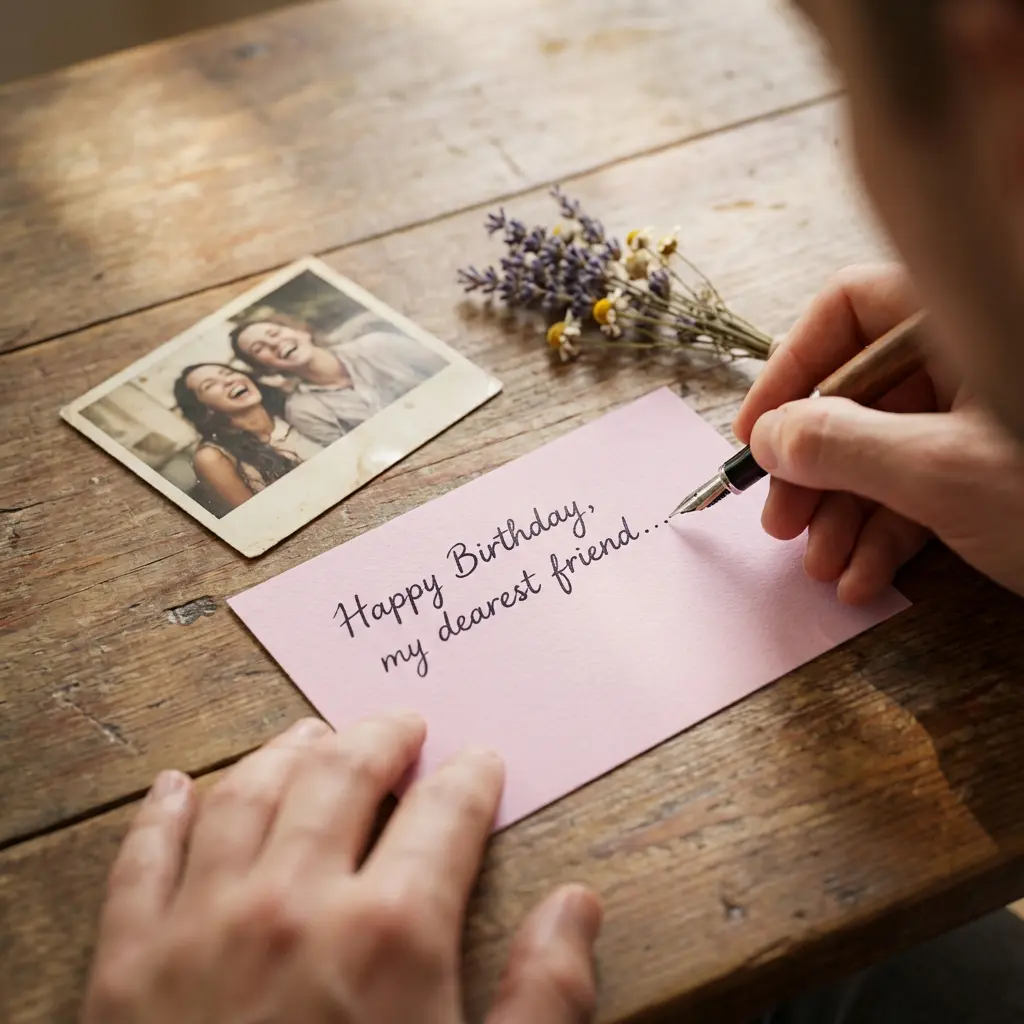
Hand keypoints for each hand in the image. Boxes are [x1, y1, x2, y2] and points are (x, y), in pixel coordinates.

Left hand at [81, 715, 601, 1023]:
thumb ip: (545, 1000)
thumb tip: (577, 905)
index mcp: (390, 934)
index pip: (445, 813)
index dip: (470, 777)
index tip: (480, 761)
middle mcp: (292, 904)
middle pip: (342, 776)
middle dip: (382, 738)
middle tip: (401, 723)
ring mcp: (199, 928)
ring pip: (245, 795)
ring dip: (284, 752)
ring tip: (311, 734)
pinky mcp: (124, 969)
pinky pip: (141, 861)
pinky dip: (158, 814)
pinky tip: (172, 786)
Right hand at [733, 263, 1023, 602]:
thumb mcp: (944, 474)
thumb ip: (842, 446)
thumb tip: (770, 438)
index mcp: (969, 319)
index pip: (848, 310)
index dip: (789, 371)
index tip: (754, 438)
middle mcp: (975, 356)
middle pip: (859, 392)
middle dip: (812, 466)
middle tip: (778, 523)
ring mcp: (989, 415)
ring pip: (886, 447)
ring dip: (843, 513)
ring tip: (820, 566)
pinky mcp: (999, 468)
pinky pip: (924, 485)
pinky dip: (889, 533)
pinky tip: (866, 578)